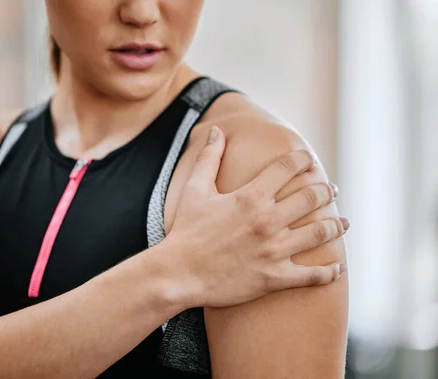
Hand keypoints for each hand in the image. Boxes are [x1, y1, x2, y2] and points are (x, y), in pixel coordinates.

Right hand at [165, 125, 347, 308]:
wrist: (178, 273)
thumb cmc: (185, 231)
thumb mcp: (195, 189)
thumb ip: (209, 157)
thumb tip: (217, 130)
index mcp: (250, 196)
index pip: (288, 168)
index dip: (303, 159)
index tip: (310, 160)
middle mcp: (267, 220)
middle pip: (311, 198)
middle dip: (326, 190)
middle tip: (332, 189)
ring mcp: (274, 250)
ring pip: (319, 233)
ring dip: (336, 225)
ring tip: (344, 222)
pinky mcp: (274, 277)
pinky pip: (311, 276)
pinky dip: (328, 272)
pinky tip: (337, 268)